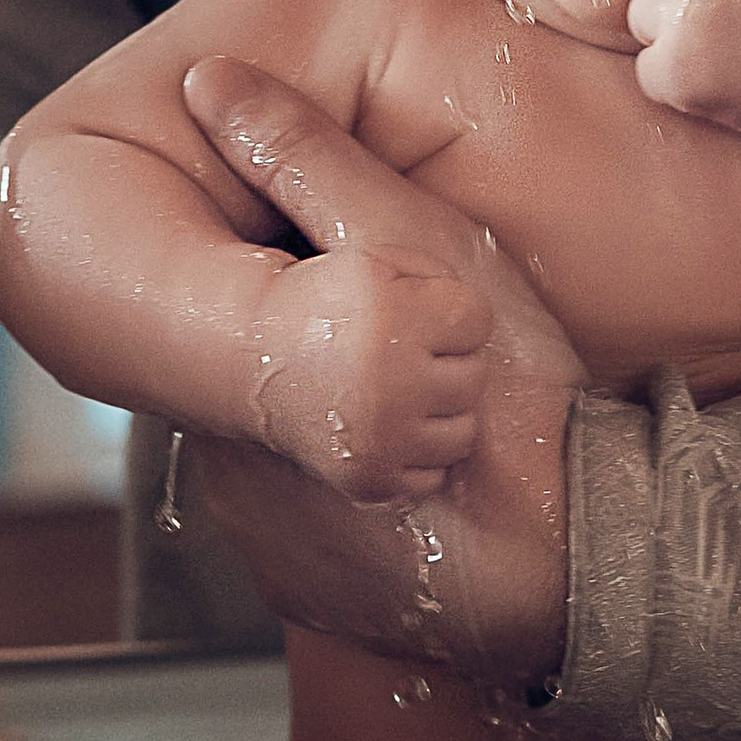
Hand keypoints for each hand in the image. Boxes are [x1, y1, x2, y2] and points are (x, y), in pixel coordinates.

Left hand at [178, 56, 581, 674]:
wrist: (588, 564)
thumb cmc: (506, 401)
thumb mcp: (411, 246)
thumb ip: (306, 163)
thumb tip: (211, 83)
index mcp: (235, 388)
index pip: (236, 315)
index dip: (295, 284)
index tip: (358, 276)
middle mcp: (232, 482)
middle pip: (263, 390)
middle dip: (318, 360)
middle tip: (405, 343)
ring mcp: (276, 556)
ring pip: (289, 463)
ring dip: (339, 433)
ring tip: (428, 414)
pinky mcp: (319, 605)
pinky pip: (320, 539)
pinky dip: (361, 510)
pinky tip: (428, 484)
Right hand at [241, 244, 488, 503]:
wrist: (254, 358)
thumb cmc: (325, 303)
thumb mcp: (375, 260)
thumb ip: (438, 274)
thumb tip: (486, 322)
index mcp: (394, 319)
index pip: (477, 319)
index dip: (449, 312)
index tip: (416, 314)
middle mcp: (391, 383)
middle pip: (474, 376)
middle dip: (446, 361)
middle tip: (404, 353)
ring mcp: (382, 439)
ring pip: (463, 431)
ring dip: (439, 410)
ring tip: (400, 390)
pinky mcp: (371, 479)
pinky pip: (433, 474)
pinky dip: (417, 454)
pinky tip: (388, 426)